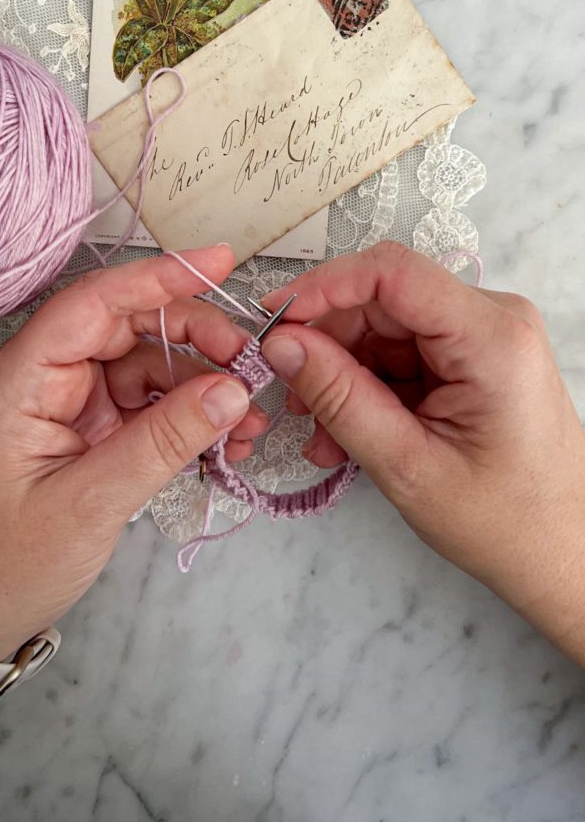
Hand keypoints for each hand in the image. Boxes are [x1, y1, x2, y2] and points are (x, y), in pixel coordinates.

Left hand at [0, 246, 265, 661]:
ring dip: (204, 387)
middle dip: (197, 339)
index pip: (94, 303)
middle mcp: (48, 376)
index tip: (220, 261)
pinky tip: (227, 439)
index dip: (158, 277)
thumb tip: (232, 390)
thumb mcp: (90, 503)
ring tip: (251, 421)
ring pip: (151, 366)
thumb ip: (163, 442)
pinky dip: (191, 418)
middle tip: (253, 367)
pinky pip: (151, 405)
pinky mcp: (93, 430)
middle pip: (131, 328)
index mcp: (23, 377)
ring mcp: (73, 402)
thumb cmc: (5, 562)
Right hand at [261, 242, 584, 661]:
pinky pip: (400, 353)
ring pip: (383, 329)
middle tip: (288, 396)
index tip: (271, 320)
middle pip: (382, 300)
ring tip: (319, 434)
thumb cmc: (504, 522)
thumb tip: (280, 343)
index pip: (392, 272)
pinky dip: (366, 388)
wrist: (564, 554)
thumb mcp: (407, 464)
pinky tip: (345, 433)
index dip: (323, 286)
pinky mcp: (471, 358)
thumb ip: (339, 397)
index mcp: (491, 337)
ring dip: (341, 374)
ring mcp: (483, 336)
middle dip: (326, 343)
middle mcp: (492, 320)